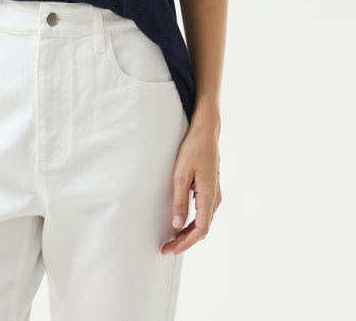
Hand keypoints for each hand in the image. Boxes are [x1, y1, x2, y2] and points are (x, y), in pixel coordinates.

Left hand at [161, 119, 221, 255]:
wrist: (205, 132)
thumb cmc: (193, 150)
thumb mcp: (181, 175)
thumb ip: (179, 200)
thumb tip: (176, 224)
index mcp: (209, 195)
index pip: (201, 229)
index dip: (187, 242)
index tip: (172, 249)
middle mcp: (215, 198)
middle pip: (203, 228)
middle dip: (185, 241)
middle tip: (167, 248)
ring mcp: (215, 193)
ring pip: (203, 221)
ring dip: (189, 232)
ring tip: (172, 239)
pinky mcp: (211, 189)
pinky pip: (203, 212)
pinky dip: (192, 222)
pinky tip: (181, 223)